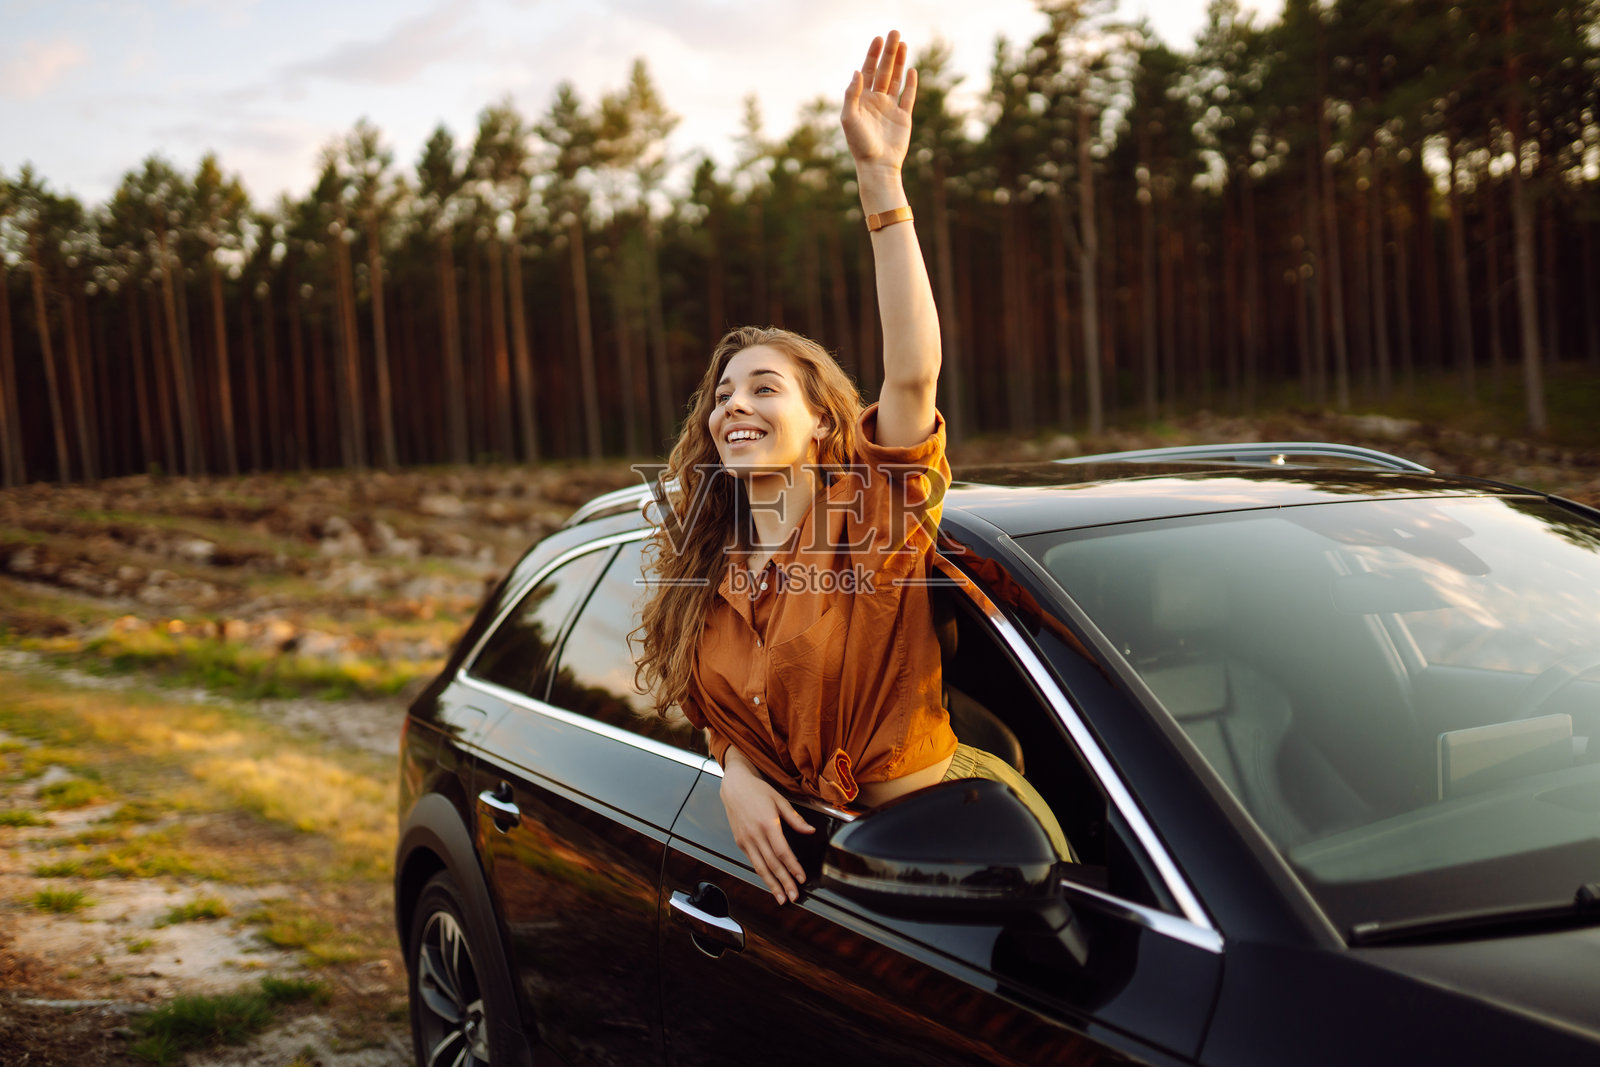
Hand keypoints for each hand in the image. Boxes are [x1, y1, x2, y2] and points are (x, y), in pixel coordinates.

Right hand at [720, 750, 813, 904]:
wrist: (734, 786)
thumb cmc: (758, 791)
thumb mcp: (780, 800)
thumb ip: (796, 819)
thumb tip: (811, 831)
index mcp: (768, 823)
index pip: (783, 851)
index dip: (793, 867)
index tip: (802, 878)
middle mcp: (755, 834)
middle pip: (772, 864)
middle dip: (784, 882)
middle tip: (793, 896)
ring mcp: (745, 840)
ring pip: (760, 867)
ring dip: (772, 884)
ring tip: (781, 898)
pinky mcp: (740, 842)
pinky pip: (753, 862)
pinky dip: (762, 874)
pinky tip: (769, 882)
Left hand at [841, 30, 916, 174]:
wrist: (878, 166)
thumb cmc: (860, 145)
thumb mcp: (849, 118)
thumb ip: (851, 94)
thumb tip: (856, 71)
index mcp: (861, 100)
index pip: (868, 71)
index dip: (873, 54)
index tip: (878, 39)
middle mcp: (875, 101)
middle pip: (884, 71)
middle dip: (889, 52)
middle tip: (894, 32)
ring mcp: (890, 108)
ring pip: (896, 79)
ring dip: (900, 62)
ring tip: (904, 44)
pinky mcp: (903, 117)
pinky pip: (908, 97)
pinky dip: (911, 84)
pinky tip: (912, 70)